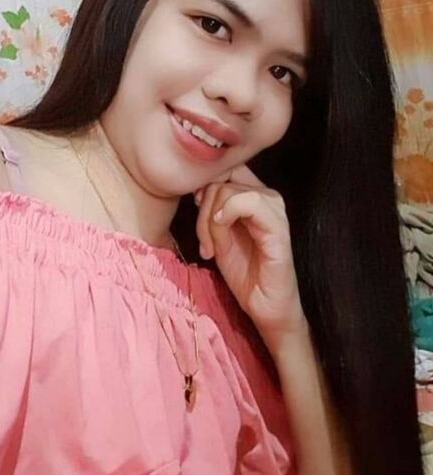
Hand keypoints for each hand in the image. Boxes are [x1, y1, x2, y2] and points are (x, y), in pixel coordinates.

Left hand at [195, 165, 306, 351]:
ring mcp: (276, 210)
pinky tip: (220, 239)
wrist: (265, 306)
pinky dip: (226, 215)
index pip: (226, 168)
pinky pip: (249, 202)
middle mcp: (268, 196)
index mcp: (255, 195)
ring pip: (229, 190)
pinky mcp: (279, 227)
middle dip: (203, 206)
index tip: (196, 207)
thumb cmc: (244, 272)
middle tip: (203, 238)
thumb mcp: (218, 235)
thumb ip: (211, 210)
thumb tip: (198, 188)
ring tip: (210, 247)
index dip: (205, 183)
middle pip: (223, 177)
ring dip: (209, 219)